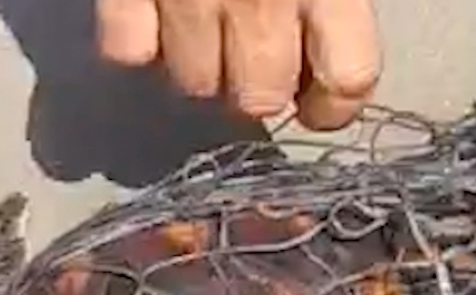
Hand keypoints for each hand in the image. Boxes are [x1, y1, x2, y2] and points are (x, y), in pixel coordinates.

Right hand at [97, 0, 381, 129]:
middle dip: (258, 87)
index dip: (333, 102)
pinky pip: (128, 52)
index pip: (347, 81)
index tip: (320, 97)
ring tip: (200, 21)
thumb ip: (337, 1)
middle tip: (254, 54)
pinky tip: (150, 12)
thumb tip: (339, 66)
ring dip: (198, 64)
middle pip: (260, 99)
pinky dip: (136, 40)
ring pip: (192, 83)